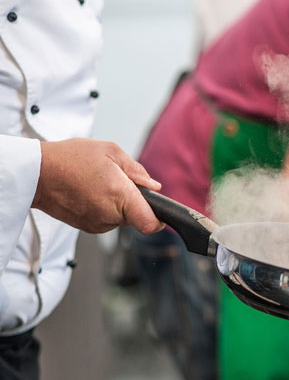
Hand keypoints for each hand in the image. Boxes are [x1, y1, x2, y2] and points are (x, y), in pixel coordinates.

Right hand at [33, 138, 163, 233]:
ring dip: (116, 203)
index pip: (150, 223)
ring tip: (98, 184)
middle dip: (133, 201)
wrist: (36, 173)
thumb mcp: (110, 152)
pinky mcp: (86, 227)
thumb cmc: (71, 159)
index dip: (159, 220)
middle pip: (136, 216)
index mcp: (121, 197)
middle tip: (116, 181)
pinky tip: (89, 192)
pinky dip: (103, 207)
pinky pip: (105, 219)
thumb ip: (137, 170)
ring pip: (120, 217)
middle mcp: (110, 215)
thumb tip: (154, 185)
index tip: (160, 213)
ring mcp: (97, 224)